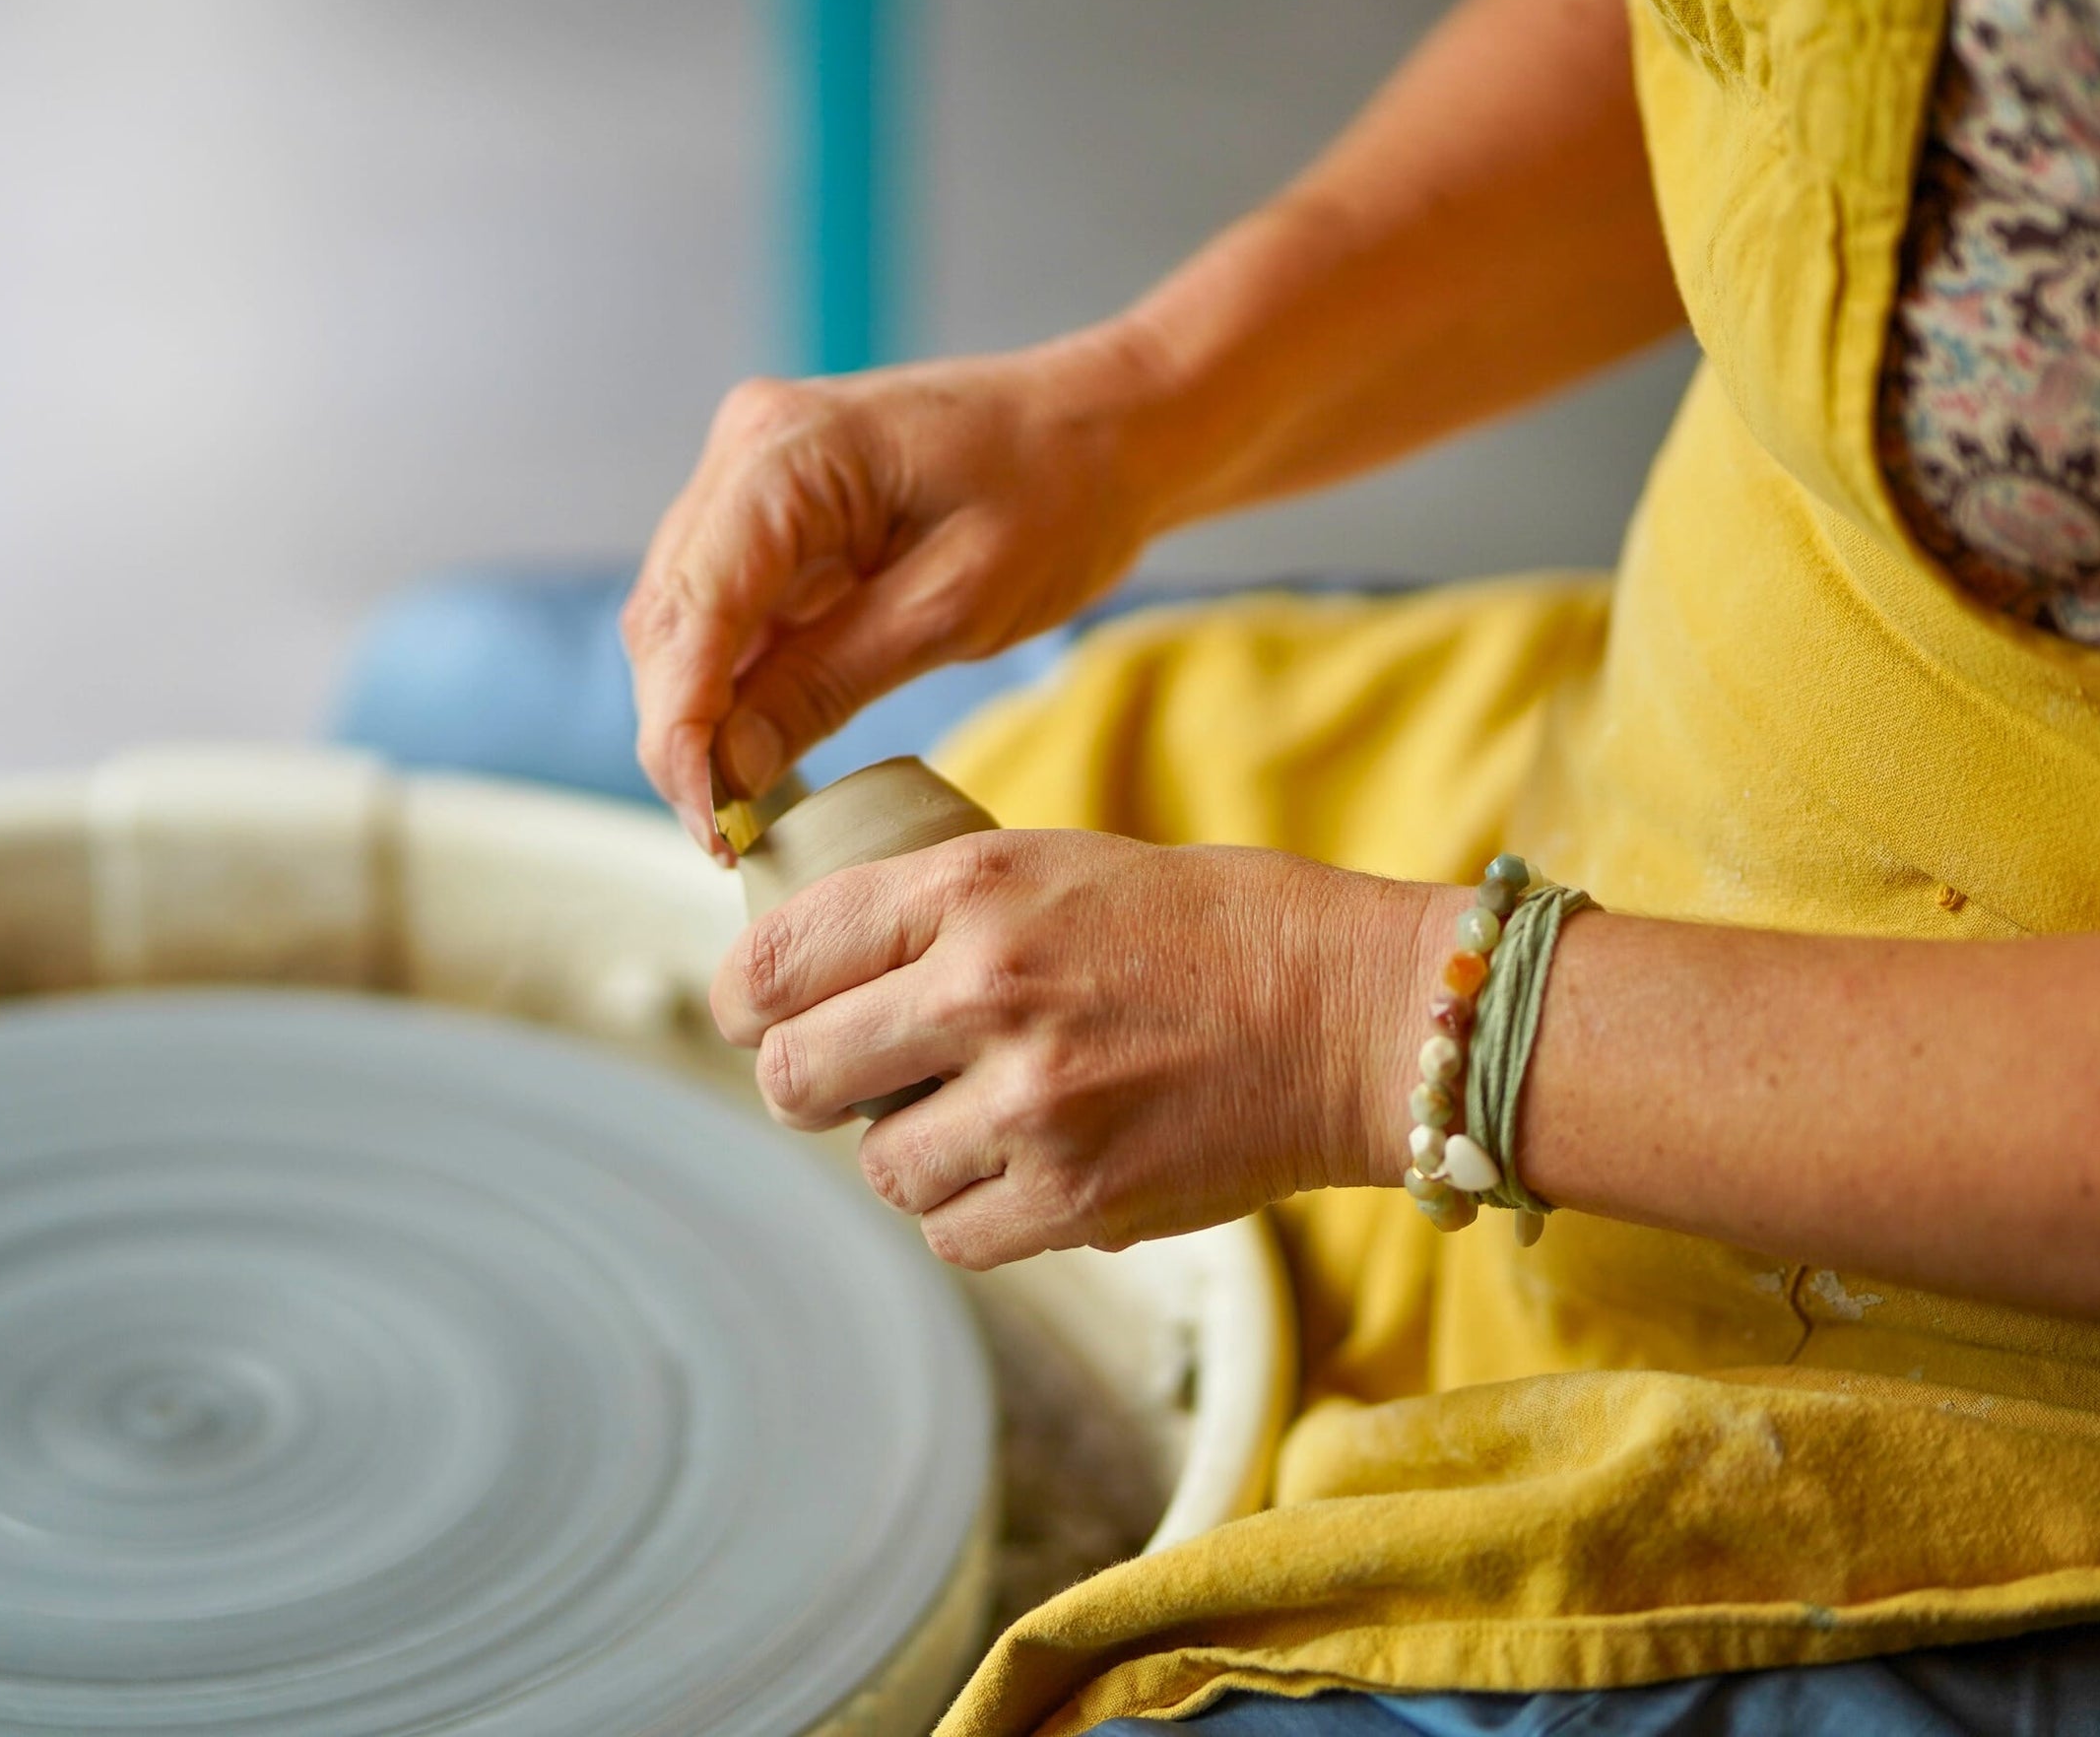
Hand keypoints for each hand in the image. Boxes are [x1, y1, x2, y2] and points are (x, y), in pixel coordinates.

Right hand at [622, 327, 1174, 853]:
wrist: (1108, 426)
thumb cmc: (1059, 494)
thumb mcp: (955, 605)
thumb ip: (827, 682)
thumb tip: (728, 772)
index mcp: (788, 451)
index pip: (691, 611)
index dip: (681, 732)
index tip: (713, 829)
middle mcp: (747, 447)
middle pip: (666, 618)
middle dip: (681, 735)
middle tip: (726, 839)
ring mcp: (751, 473)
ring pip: (680, 620)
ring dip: (697, 716)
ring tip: (740, 811)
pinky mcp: (770, 508)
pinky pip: (723, 609)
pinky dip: (731, 684)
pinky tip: (758, 750)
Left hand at [709, 829, 1424, 1266]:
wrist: (1355, 1012)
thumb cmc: (1209, 928)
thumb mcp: (1053, 865)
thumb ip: (937, 915)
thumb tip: (815, 975)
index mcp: (971, 887)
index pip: (777, 958)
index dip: (745, 1000)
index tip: (755, 1016)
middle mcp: (986, 991)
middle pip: (793, 1078)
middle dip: (807, 1086)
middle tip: (848, 1082)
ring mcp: (1031, 1104)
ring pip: (876, 1169)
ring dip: (906, 1154)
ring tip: (975, 1117)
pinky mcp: (1077, 1199)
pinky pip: (953, 1235)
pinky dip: (971, 1212)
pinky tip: (1024, 1167)